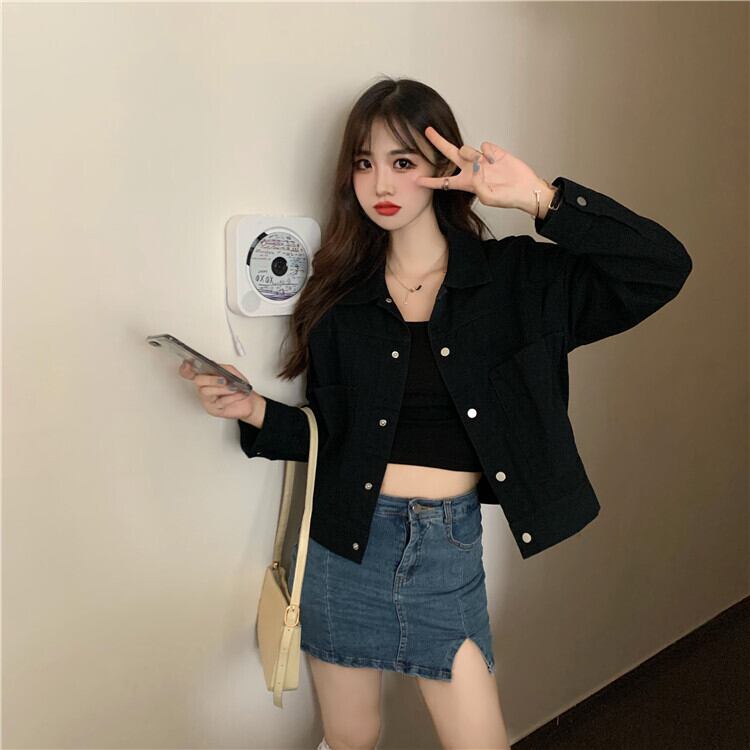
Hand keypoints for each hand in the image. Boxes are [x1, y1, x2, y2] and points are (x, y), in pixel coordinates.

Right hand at [179, 360, 254, 419]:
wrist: (249, 402)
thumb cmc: (239, 387)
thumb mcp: (233, 372)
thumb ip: (223, 368)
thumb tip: (215, 367)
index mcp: (206, 377)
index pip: (190, 373)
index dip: (186, 369)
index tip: (187, 365)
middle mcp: (204, 388)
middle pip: (198, 381)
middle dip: (212, 379)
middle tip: (224, 380)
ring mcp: (206, 399)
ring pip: (206, 392)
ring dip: (223, 389)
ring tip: (234, 388)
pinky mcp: (212, 409)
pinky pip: (218, 402)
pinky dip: (231, 397)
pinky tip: (237, 395)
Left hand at [415, 126, 545, 210]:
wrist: (525, 188)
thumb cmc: (507, 197)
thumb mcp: (490, 198)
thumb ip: (478, 187)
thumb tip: (474, 170)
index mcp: (466, 183)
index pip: (444, 182)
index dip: (430, 182)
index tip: (417, 180)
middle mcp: (471, 169)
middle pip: (450, 154)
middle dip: (438, 142)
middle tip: (428, 131)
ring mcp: (481, 159)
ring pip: (467, 149)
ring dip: (471, 155)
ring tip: (484, 165)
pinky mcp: (493, 151)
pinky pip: (484, 146)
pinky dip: (489, 153)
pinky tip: (496, 160)